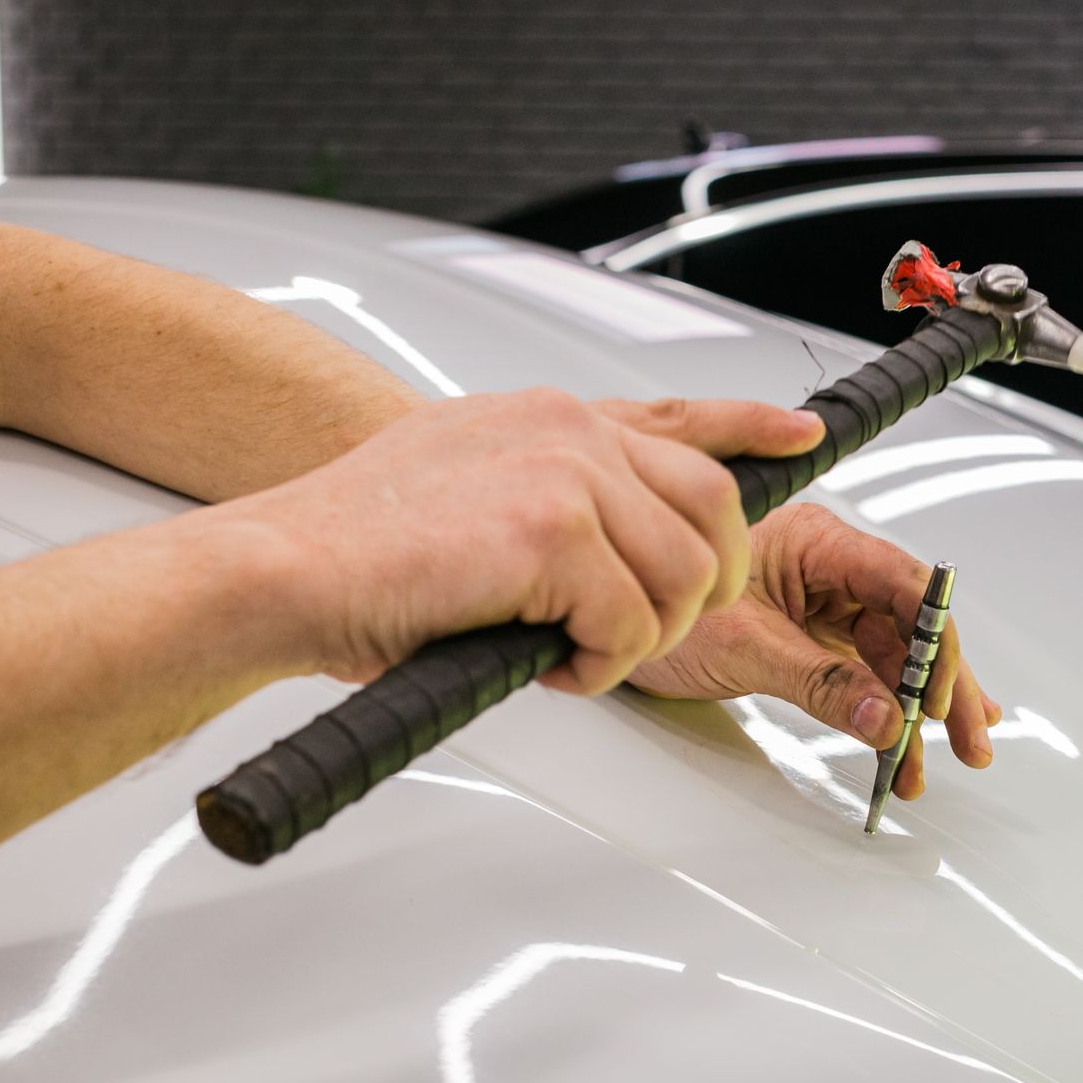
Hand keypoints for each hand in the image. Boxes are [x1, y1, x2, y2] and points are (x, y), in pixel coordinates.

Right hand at [230, 389, 823, 693]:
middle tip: (636, 634)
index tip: (801, 434)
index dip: (753, 427)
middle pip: (716, 511)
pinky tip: (549, 666)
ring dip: (641, 640)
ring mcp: (564, 472)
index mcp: (553, 418)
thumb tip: (616, 548)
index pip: (683, 416)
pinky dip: (601, 666)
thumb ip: (552, 496)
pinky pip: (631, 622)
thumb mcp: (471, 488)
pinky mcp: (551, 530)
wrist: (281, 569)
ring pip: (684, 577)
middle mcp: (568, 430)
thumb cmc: (361, 552)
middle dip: (699, 591)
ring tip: (574, 653)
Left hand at [629, 503, 1001, 801]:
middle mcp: (827, 568)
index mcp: (817, 543)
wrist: (601, 626)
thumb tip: (883, 716)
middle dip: (942, 686)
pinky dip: (882, 709)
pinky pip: (860, 672)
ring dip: (912, 710)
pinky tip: (907, 739)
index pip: (903, 585)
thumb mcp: (746, 648)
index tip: (939, 695)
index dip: (932, 640)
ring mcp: (819, 604)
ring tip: (924, 764)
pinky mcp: (806, 636)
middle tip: (966, 739)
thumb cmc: (661, 609)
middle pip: (910, 625)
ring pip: (890, 655)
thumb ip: (822, 682)